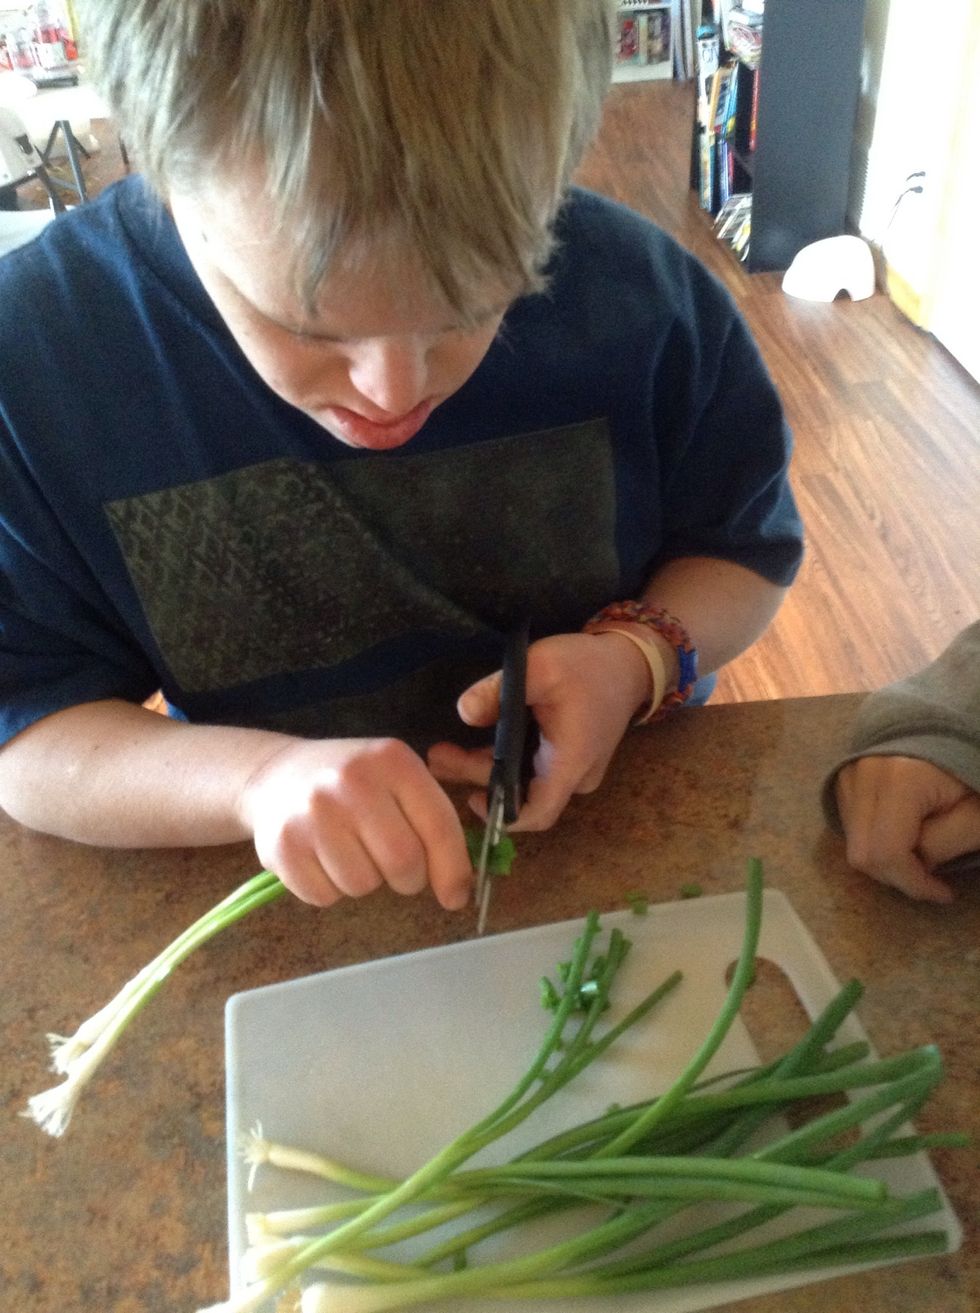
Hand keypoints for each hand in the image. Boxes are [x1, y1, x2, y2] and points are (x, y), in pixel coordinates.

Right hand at [238, 737, 471, 909]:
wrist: (275, 775)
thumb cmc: (351, 783)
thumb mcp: (394, 779)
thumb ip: (431, 821)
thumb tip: (457, 889)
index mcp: (391, 760)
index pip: (438, 825)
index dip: (453, 869)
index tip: (456, 896)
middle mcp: (352, 781)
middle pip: (403, 862)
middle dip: (407, 879)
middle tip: (394, 867)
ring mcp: (313, 813)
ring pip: (363, 884)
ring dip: (364, 881)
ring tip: (348, 849)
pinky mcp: (283, 846)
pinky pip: (325, 896)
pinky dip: (329, 889)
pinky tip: (320, 857)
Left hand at [427, 631, 652, 830]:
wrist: (626, 663)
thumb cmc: (588, 666)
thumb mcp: (541, 665)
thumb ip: (500, 689)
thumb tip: (463, 713)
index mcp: (571, 762)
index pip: (537, 812)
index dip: (503, 815)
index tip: (470, 798)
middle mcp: (575, 776)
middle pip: (521, 794)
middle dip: (477, 778)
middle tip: (437, 757)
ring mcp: (572, 770)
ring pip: (524, 783)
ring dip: (485, 769)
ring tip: (444, 751)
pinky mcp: (567, 759)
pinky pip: (532, 770)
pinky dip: (502, 760)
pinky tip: (471, 743)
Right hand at [835, 755, 979, 902]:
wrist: (948, 727)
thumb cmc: (969, 771)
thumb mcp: (975, 814)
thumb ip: (942, 845)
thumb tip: (915, 865)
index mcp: (899, 780)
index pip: (886, 853)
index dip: (913, 883)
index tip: (943, 892)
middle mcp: (863, 775)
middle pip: (862, 855)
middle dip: (898, 876)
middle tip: (930, 875)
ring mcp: (848, 775)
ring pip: (853, 845)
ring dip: (886, 860)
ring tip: (919, 849)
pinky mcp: (844, 778)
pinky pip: (851, 827)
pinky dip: (875, 841)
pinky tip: (901, 831)